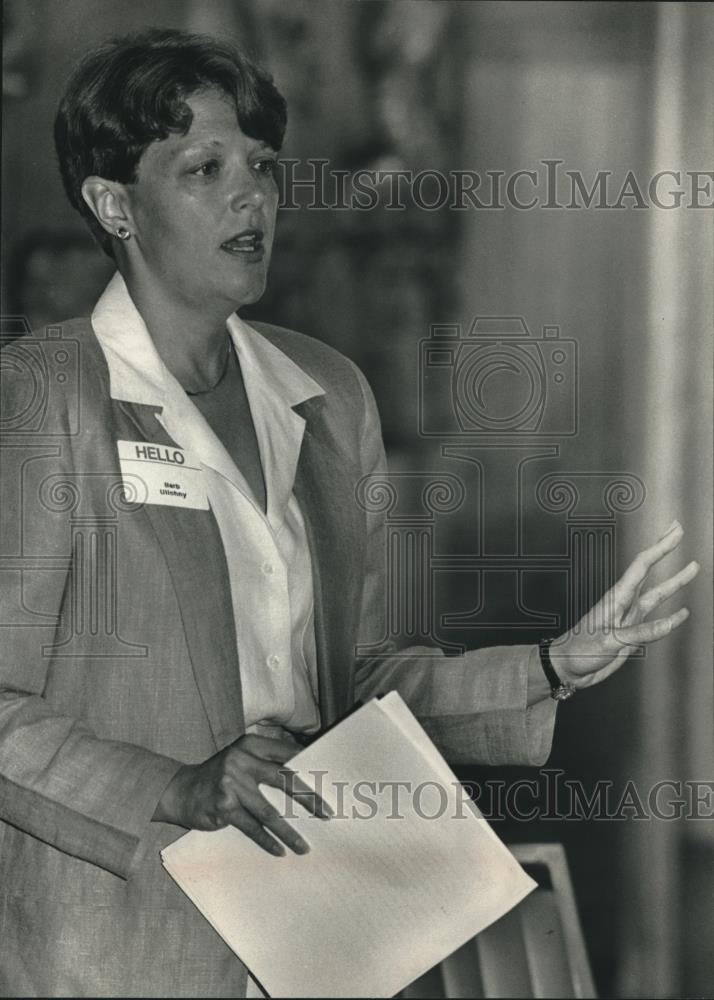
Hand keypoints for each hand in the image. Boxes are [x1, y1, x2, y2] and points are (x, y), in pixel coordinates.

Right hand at [153, 733, 330, 855]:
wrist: (181, 790)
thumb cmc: (221, 777)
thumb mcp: (241, 760)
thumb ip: (267, 763)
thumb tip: (307, 777)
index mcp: (250, 745)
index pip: (287, 755)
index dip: (309, 768)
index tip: (331, 783)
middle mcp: (241, 760)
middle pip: (284, 780)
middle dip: (309, 799)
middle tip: (327, 814)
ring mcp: (232, 784)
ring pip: (269, 812)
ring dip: (289, 832)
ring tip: (304, 847)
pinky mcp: (224, 806)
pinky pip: (252, 828)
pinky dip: (267, 841)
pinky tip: (280, 851)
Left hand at [549, 520, 698, 689]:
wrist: (569, 668)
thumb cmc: (579, 650)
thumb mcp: (609, 640)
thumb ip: (640, 632)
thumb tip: (670, 623)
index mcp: (616, 598)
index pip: (642, 565)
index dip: (660, 548)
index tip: (676, 533)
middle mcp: (624, 603)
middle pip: (649, 571)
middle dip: (664, 550)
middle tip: (678, 533)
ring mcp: (628, 617)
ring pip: (656, 594)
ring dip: (675, 581)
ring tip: (692, 568)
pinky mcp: (630, 633)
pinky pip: (655, 620)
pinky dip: (671, 615)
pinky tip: (682, 613)